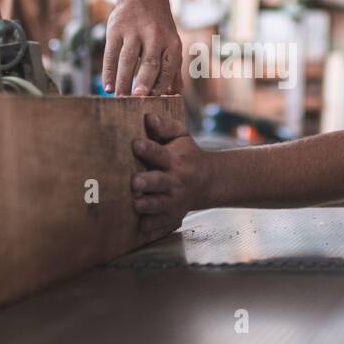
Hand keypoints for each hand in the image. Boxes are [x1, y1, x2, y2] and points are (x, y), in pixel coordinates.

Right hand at [103, 0, 182, 95]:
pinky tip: (108, 87)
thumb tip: (176, 96)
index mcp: (172, 43)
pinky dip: (109, 72)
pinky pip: (111, 54)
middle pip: (149, 63)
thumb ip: (173, 70)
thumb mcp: (171, 45)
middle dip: (144, 81)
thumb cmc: (159, 29)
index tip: (153, 101)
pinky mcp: (116, 29)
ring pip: (128, 59)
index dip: (161, 85)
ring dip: (124, 80)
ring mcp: (134, 31)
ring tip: (121, 97)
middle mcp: (155, 36)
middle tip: (137, 98)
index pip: (168, 68)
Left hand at [130, 112, 206, 240]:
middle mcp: (175, 181)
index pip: (159, 153)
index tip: (135, 144)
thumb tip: (148, 117)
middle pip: (158, 182)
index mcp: (175, 160)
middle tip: (135, 182)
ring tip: (136, 203)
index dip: (148, 149)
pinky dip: (151, 226)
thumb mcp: (182, 135)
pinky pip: (161, 224)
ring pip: (158, 205)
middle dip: (146, 183)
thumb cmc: (188, 154)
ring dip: (147, 205)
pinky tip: (141, 224)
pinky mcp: (171, 216)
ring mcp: (173, 201)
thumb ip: (165, 126)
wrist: (208, 181)